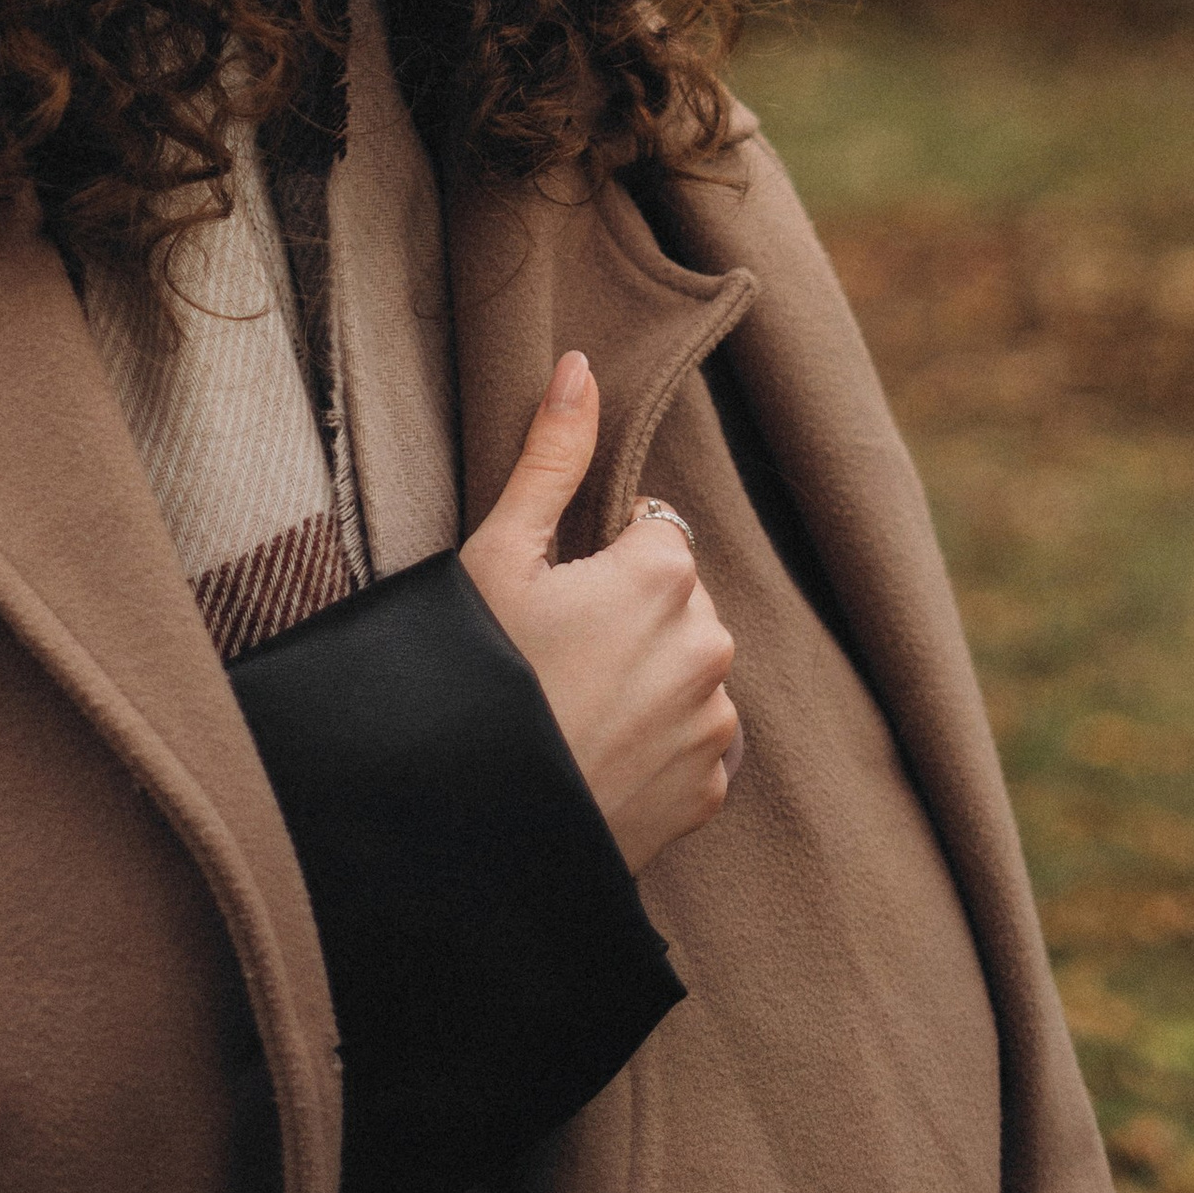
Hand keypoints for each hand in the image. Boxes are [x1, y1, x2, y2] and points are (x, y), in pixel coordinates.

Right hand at [459, 350, 740, 877]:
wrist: (481, 827)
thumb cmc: (479, 675)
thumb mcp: (499, 555)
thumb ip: (552, 455)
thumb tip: (581, 365)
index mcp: (664, 576)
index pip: (652, 536)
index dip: (598, 561)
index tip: (551, 602)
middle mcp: (710, 647)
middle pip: (675, 603)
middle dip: (629, 618)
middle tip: (554, 659)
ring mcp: (713, 727)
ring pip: (686, 672)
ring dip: (647, 681)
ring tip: (571, 712)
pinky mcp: (707, 794)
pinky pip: (690, 744)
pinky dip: (653, 746)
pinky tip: (593, 756)